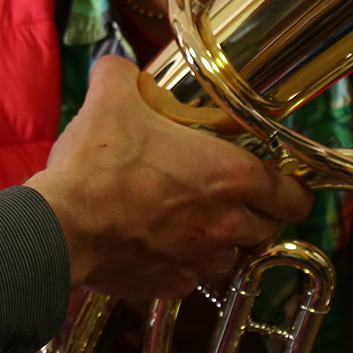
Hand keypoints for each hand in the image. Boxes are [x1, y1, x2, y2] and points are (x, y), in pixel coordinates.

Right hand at [27, 57, 313, 301]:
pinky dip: (185, 261)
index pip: (293, 195)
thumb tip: (117, 66)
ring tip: (193, 218)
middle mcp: (226, 223)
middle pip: (268, 227)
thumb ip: (123, 75)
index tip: (282, 183)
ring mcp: (200, 260)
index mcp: (230, 174)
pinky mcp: (172, 286)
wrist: (60, 227)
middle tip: (232, 195)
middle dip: (256, 213)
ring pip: (232, 255)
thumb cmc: (96, 166)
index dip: (292, 189)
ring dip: (221, 239)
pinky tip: (159, 241)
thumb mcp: (111, 100)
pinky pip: (193, 275)